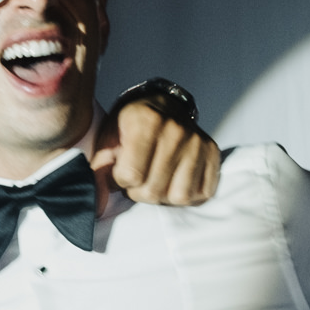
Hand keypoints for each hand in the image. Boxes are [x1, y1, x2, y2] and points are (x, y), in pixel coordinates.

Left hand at [95, 99, 220, 205]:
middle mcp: (175, 131)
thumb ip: (100, 170)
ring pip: (179, 197)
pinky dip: (188, 194)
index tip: (120, 170)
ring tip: (157, 179)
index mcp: (146, 122)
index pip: (130, 176)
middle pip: (153, 191)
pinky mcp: (212, 152)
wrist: (163, 105)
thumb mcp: (108, 139)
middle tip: (139, 177)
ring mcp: (197, 142)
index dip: (119, 180)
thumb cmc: (131, 126)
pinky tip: (176, 179)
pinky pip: (202, 193)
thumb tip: (97, 204)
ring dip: (164, 196)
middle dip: (139, 191)